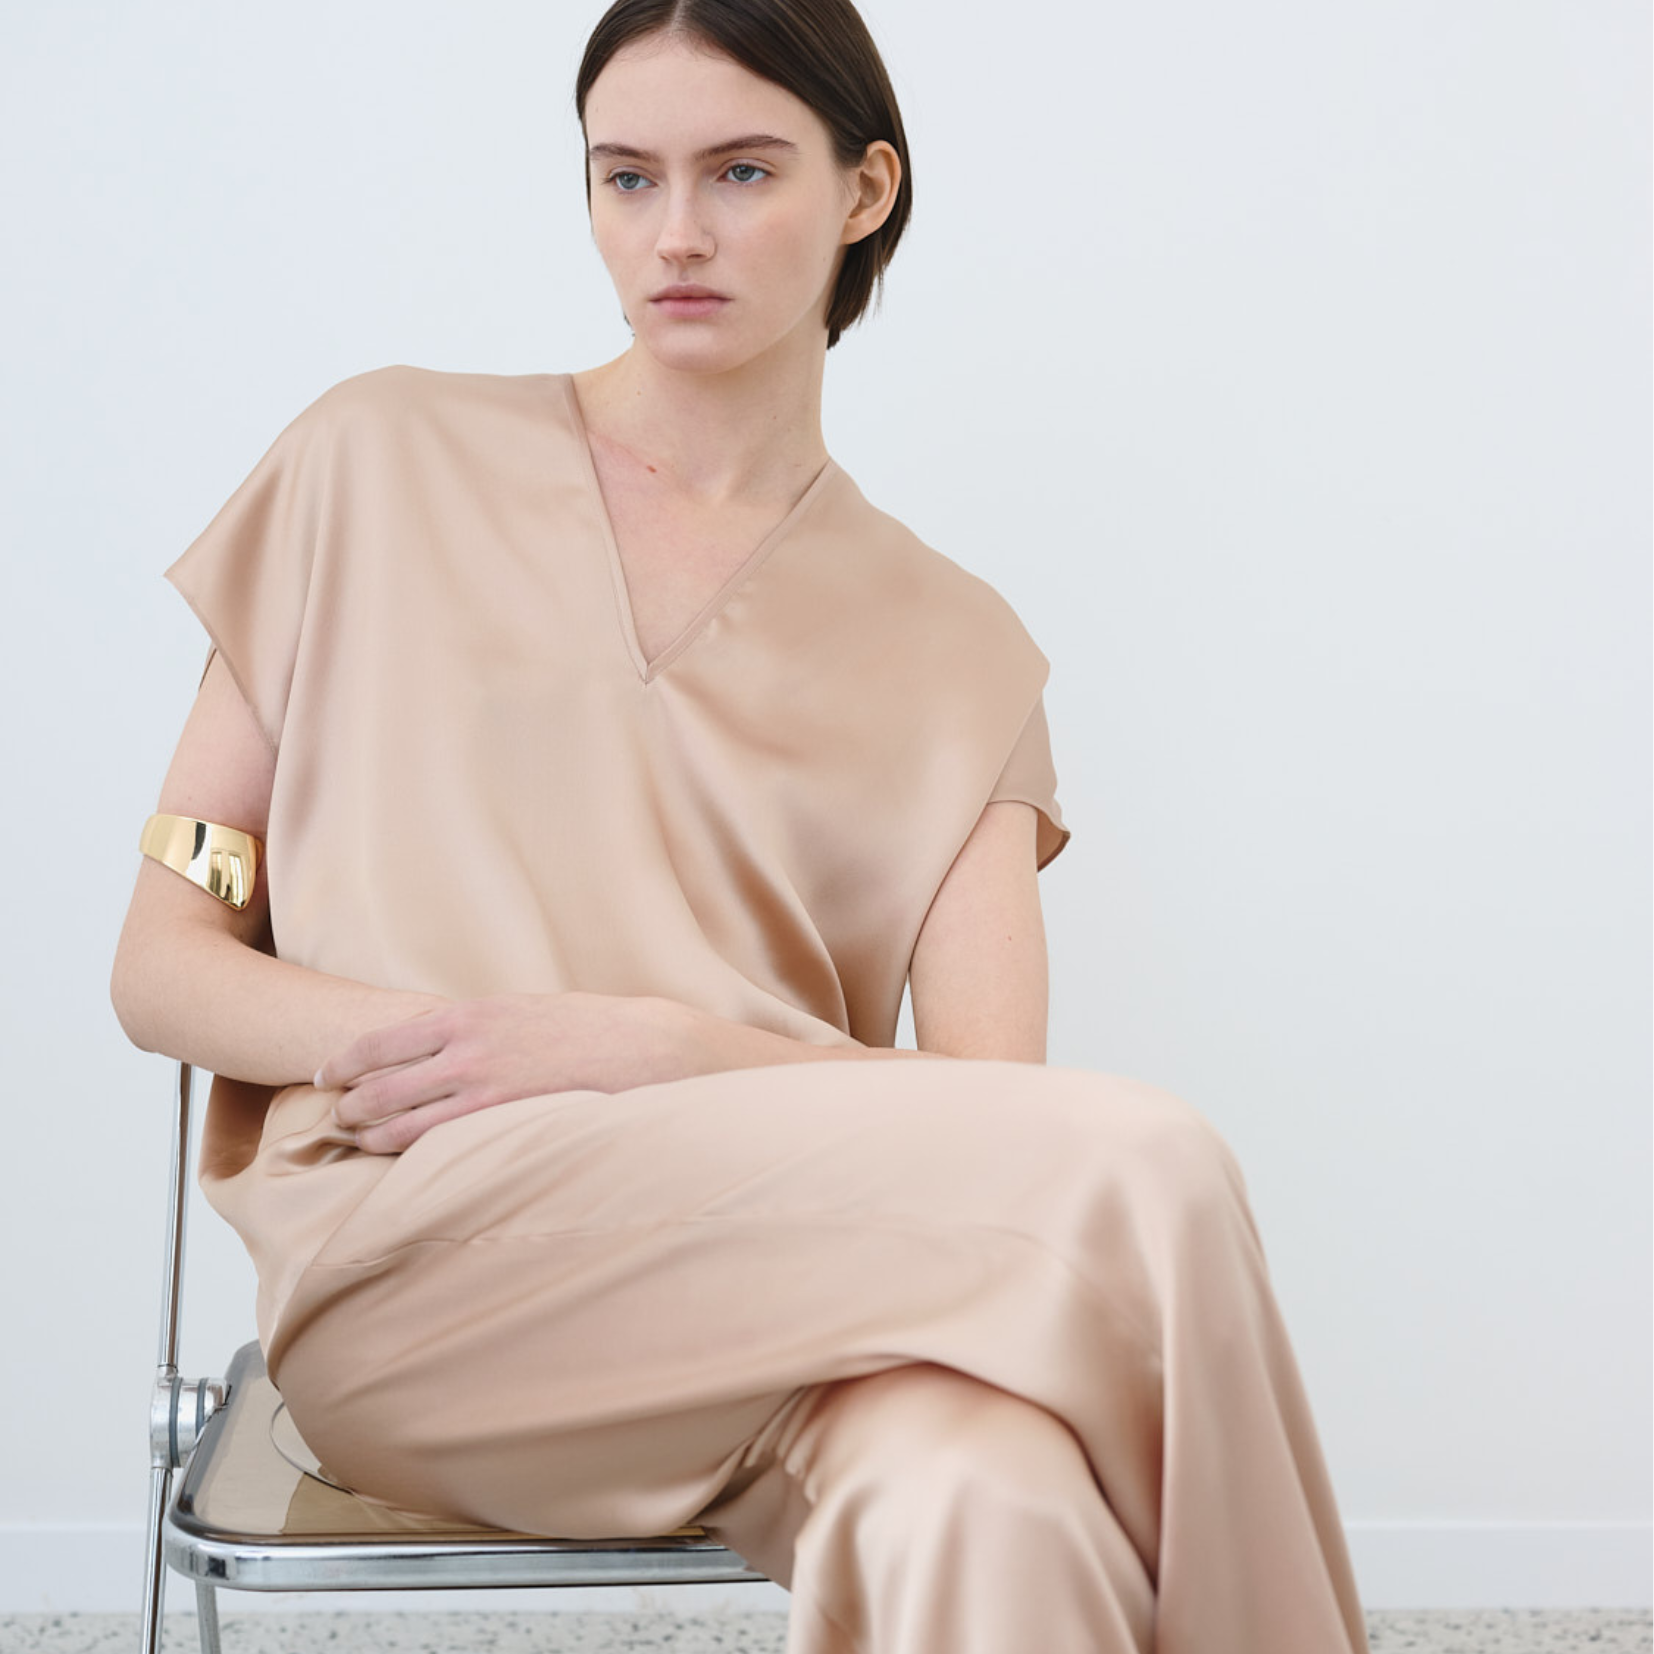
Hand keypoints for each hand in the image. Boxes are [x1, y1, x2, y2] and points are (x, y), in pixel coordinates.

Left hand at [316, 992, 691, 1153]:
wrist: (639, 1049)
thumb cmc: (585, 1028)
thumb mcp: (520, 1009)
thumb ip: (475, 1027)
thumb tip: (439, 1042)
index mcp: (467, 1015)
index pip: (380, 1041)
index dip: (343, 1062)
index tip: (326, 1074)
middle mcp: (464, 1051)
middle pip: (378, 1085)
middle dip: (348, 1103)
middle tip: (336, 1116)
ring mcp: (481, 1091)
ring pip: (398, 1123)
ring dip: (369, 1135)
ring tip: (357, 1142)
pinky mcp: (501, 1123)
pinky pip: (437, 1144)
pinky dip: (408, 1152)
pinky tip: (398, 1158)